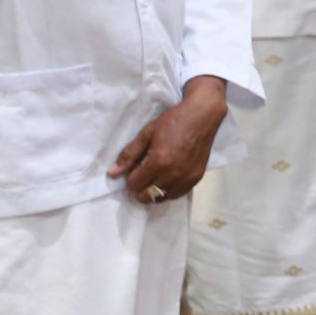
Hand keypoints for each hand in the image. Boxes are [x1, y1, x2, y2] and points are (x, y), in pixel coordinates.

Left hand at [110, 77, 226, 203]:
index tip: (136, 166)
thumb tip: (112, 173)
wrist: (203, 116)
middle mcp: (172, 174)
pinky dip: (169, 190)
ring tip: (158, 174)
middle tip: (145, 172)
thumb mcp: (147, 133)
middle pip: (145, 196)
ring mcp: (186, 179)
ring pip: (160, 198)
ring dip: (155, 190)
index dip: (131, 176)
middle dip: (141, 186)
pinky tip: (170, 176)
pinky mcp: (196, 179)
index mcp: (158, 162)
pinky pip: (176, 195)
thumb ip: (129, 155)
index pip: (133, 185)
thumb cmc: (173, 121)